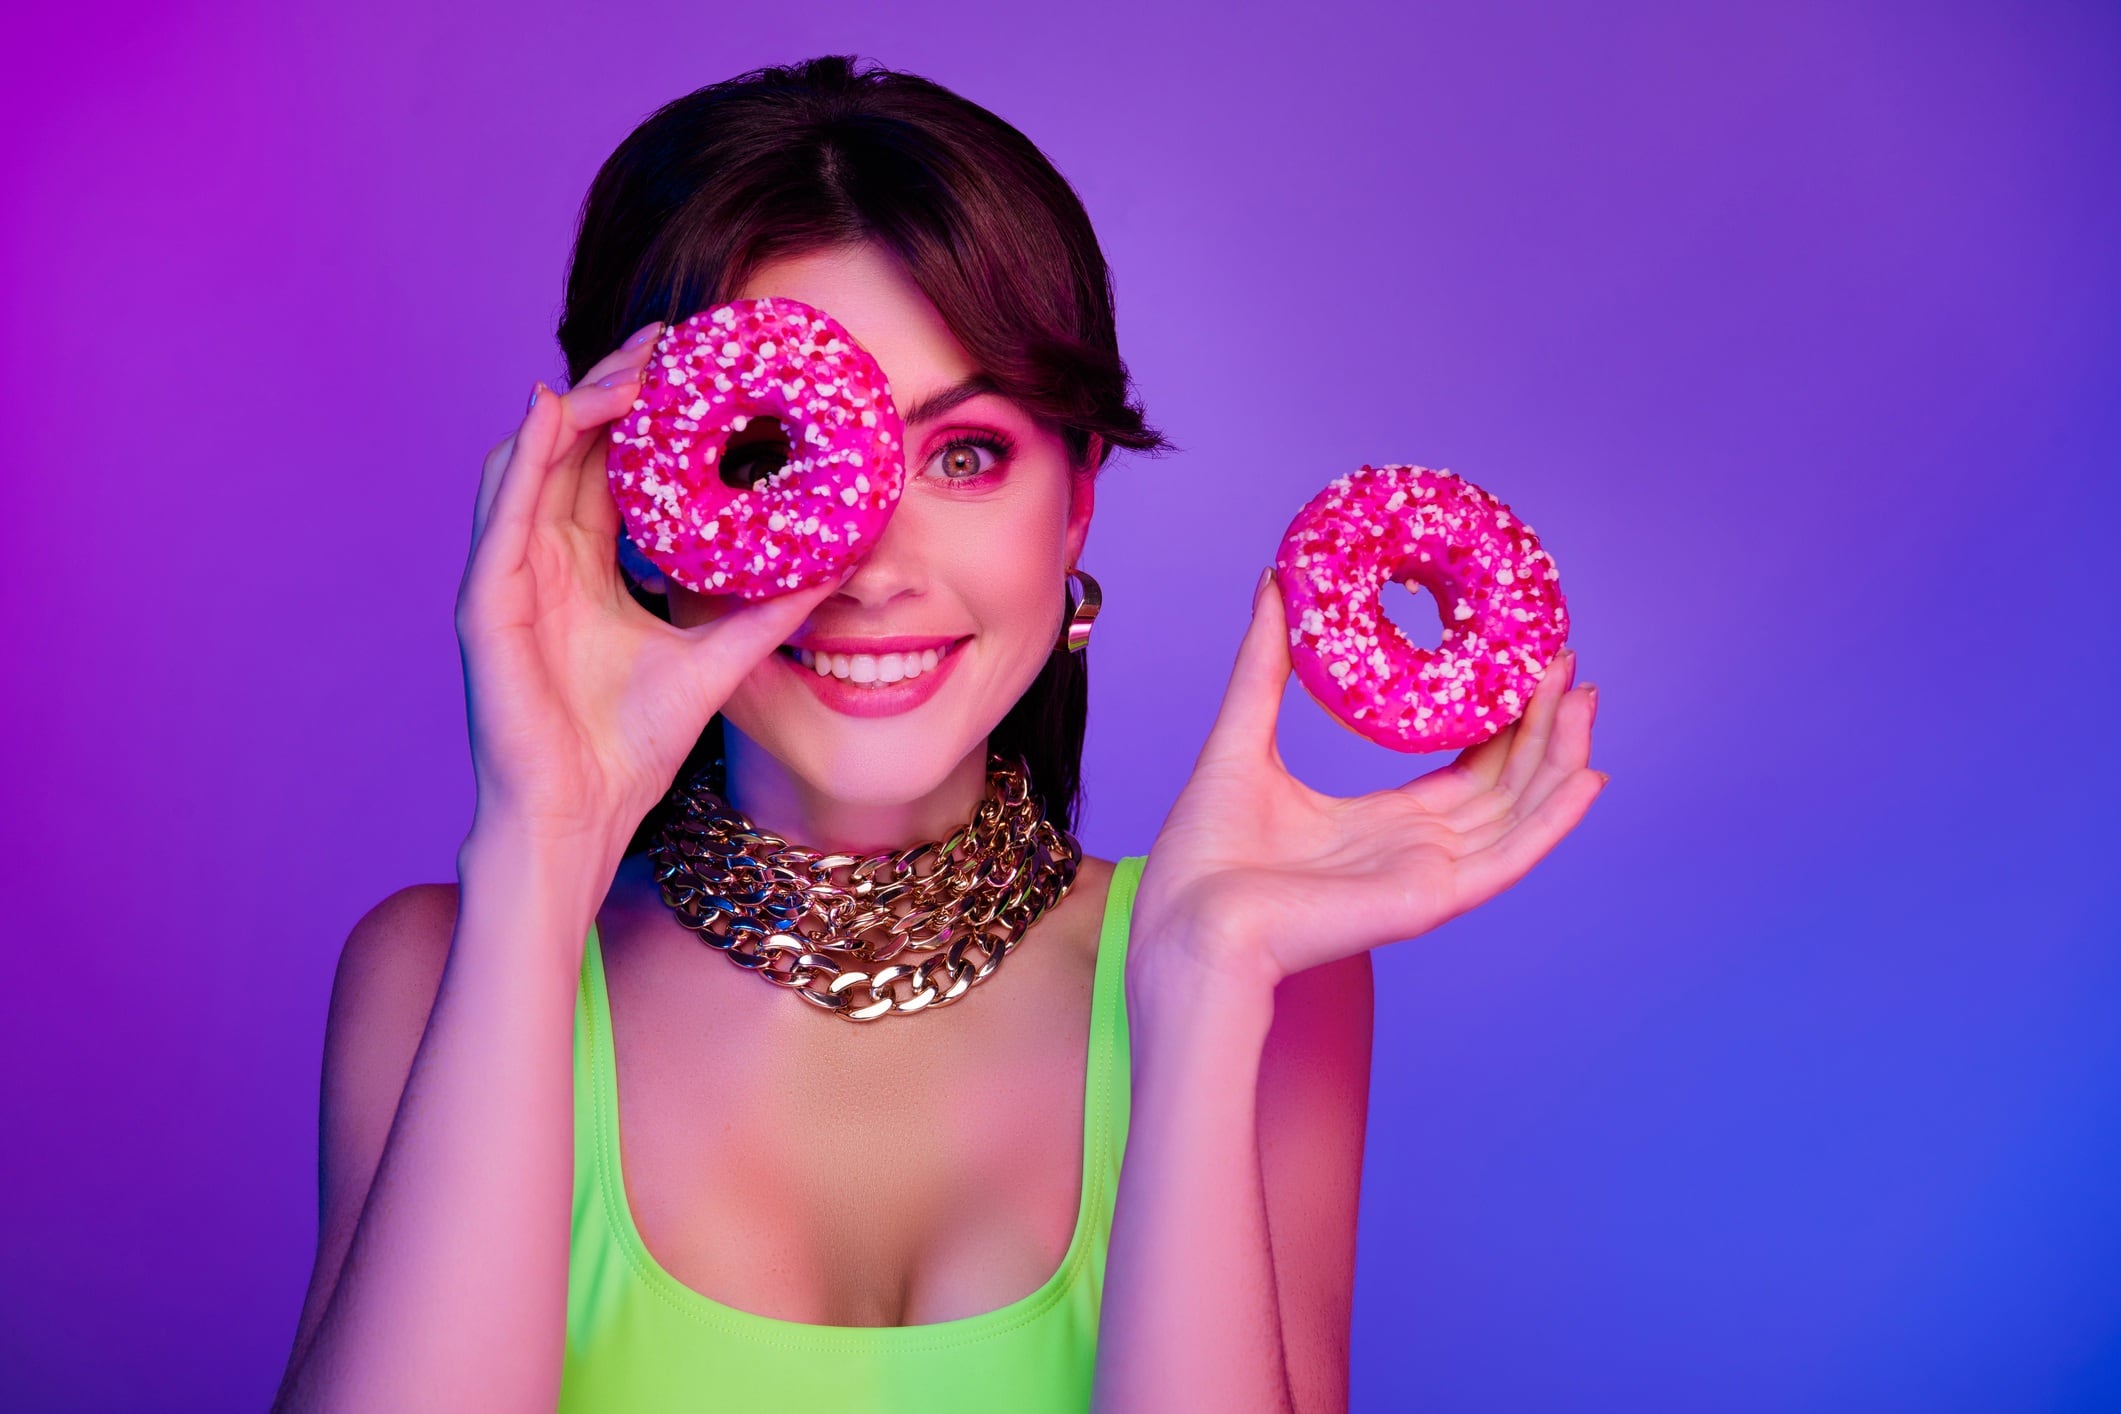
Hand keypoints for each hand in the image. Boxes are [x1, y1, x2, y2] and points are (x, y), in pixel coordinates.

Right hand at [453, 322, 846, 850]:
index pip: (606, 464)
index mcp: (583, 565)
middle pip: (569, 446)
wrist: (582, 817)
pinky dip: (525, 455)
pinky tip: (554, 411)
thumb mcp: (716, 659)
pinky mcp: (484, 602)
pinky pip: (501, 511)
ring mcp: (506, 576)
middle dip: (613, 385)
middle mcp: (539, 558)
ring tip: (629, 365)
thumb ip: (767, 611)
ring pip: (530, 460)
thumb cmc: (627, 748)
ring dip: (576, 405)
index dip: (640, 409)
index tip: (690, 363)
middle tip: (668, 338)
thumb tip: (834, 569)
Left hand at [1131, 568, 1606, 991]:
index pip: (1462, 772)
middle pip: (1503, 787)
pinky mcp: (1431, 899)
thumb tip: (1274, 583)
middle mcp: (1413, 853)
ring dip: (1560, 758)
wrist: (1188, 919)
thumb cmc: (1204, 853)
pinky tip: (1589, 777)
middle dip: (1543, 728)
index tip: (1524, 665)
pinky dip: (1554, 821)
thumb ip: (1263, 667)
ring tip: (1585, 698)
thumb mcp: (1242, 738)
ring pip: (1519, 814)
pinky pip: (1510, 858)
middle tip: (1566, 665)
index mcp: (1377, 826)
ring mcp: (1428, 878)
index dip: (1500, 723)